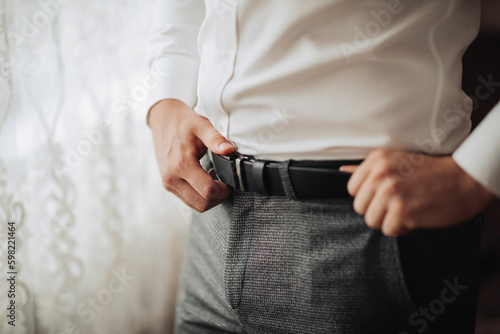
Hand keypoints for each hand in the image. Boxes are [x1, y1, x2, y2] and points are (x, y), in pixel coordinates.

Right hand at [148, 99, 234, 211]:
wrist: (162, 120)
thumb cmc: (182, 122)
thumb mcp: (202, 126)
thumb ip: (216, 139)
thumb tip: (229, 150)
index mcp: (181, 164)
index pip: (207, 191)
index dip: (223, 190)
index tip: (229, 181)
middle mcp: (172, 177)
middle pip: (202, 204)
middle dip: (218, 198)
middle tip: (225, 184)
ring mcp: (169, 183)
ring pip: (195, 205)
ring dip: (209, 198)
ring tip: (215, 181)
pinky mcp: (168, 184)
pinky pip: (188, 199)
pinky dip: (200, 196)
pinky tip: (205, 181)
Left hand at [340, 149, 494, 235]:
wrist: (464, 180)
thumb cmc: (431, 172)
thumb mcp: (397, 161)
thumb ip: (368, 169)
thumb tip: (341, 170)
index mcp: (377, 160)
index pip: (352, 189)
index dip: (369, 196)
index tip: (386, 194)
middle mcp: (380, 174)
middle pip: (360, 207)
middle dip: (378, 210)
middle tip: (400, 202)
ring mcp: (390, 192)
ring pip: (371, 220)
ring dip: (389, 220)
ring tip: (407, 209)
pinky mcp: (401, 211)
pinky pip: (388, 230)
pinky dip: (401, 229)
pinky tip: (415, 216)